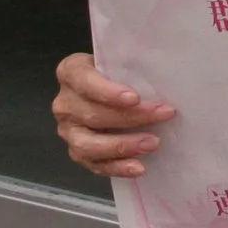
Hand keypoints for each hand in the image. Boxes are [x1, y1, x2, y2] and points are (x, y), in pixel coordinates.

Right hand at [52, 53, 175, 178]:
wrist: (110, 89)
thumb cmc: (118, 71)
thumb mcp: (120, 60)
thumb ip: (130, 63)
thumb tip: (160, 73)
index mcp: (70, 72)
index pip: (85, 82)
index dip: (108, 92)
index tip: (135, 98)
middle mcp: (64, 103)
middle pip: (93, 114)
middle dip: (130, 118)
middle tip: (163, 115)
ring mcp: (68, 130)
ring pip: (87, 144)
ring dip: (122, 146)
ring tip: (151, 143)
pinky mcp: (77, 152)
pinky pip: (94, 164)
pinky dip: (117, 167)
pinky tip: (138, 167)